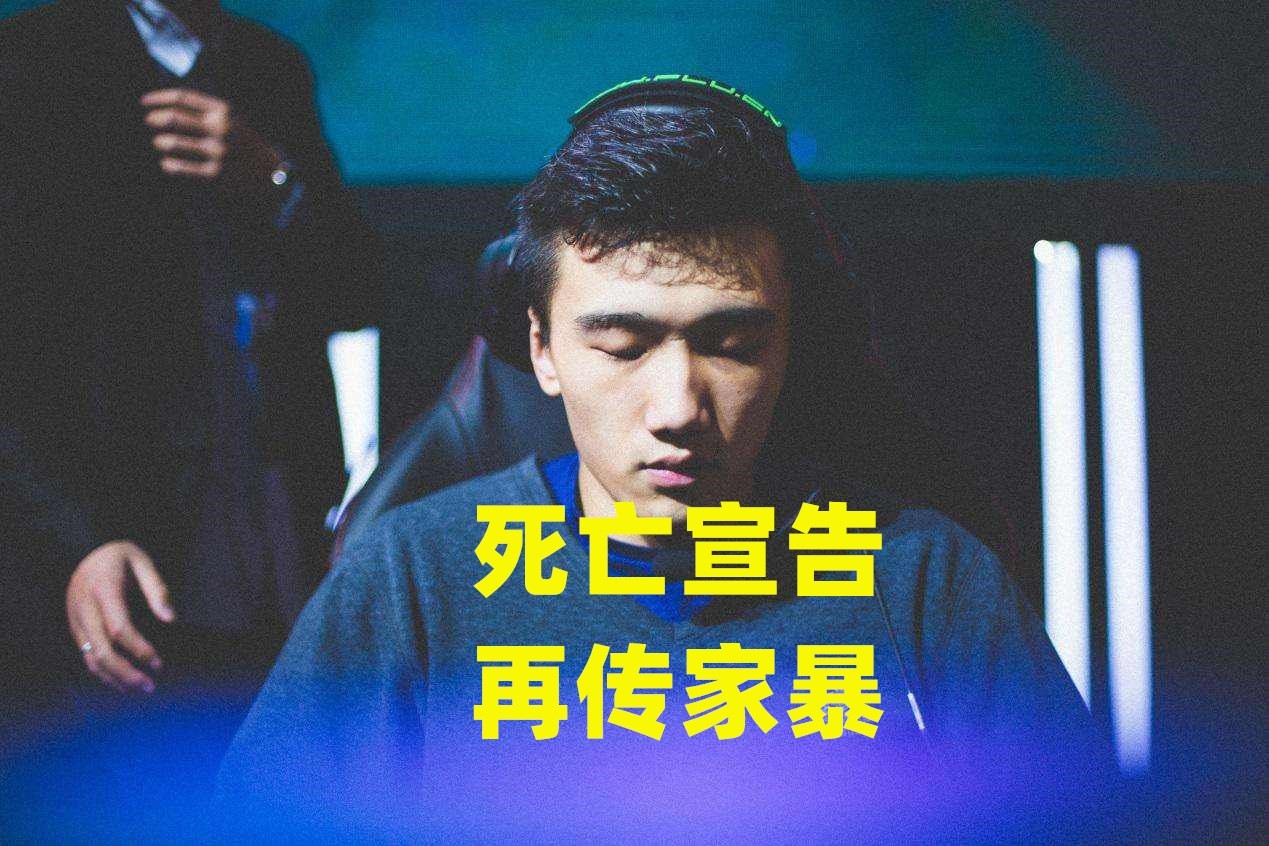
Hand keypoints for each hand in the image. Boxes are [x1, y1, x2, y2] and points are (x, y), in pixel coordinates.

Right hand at [66, 541, 174, 694]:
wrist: (84, 550)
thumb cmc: (120, 556)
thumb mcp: (142, 562)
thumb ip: (157, 590)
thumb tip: (171, 619)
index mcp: (103, 590)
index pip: (120, 628)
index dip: (139, 649)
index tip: (159, 664)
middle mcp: (85, 608)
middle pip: (102, 651)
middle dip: (126, 673)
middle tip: (151, 687)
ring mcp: (76, 620)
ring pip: (91, 658)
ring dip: (114, 678)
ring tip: (139, 689)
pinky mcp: (74, 627)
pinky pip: (86, 656)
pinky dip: (103, 672)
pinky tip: (122, 681)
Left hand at [141, 88, 281, 188]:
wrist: (272, 173)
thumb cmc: (245, 144)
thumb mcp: (233, 119)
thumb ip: (206, 110)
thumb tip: (167, 106)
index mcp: (224, 111)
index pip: (182, 97)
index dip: (159, 98)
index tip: (144, 102)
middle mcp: (221, 128)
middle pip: (173, 117)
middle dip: (154, 119)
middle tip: (149, 122)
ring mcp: (217, 152)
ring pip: (172, 143)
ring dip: (160, 142)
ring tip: (159, 143)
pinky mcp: (215, 174)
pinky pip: (179, 168)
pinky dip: (168, 165)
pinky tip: (166, 164)